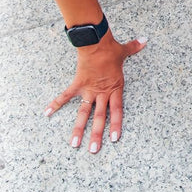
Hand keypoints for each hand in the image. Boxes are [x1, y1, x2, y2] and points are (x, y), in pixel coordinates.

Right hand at [44, 32, 146, 152]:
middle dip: (96, 135)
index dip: (115, 125)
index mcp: (114, 88)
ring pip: (83, 113)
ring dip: (79, 129)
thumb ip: (134, 48)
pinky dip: (56, 103)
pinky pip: (66, 96)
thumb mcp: (124, 51)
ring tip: (74, 144)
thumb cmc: (110, 48)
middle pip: (100, 117)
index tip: (114, 139)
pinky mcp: (78, 84)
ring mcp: (88, 90)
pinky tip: (47, 113)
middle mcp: (101, 92)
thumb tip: (144, 41)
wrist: (95, 42)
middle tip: (93, 150)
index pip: (117, 111)